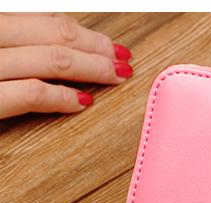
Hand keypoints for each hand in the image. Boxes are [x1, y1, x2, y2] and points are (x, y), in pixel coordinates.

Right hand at [0, 13, 132, 119]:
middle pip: (53, 34)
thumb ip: (15, 43)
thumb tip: (64, 48)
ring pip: (52, 59)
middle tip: (122, 59)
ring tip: (115, 77)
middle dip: (95, 47)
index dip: (80, 31)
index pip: (41, 19)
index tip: (105, 44)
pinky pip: (32, 93)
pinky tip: (84, 102)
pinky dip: (61, 96)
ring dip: (92, 68)